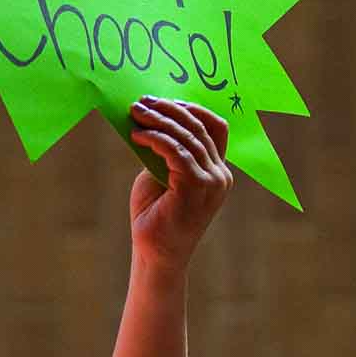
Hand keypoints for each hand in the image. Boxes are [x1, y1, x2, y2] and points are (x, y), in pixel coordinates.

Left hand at [127, 96, 232, 272]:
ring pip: (188, 136)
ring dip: (159, 120)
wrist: (155, 255)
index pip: (215, 127)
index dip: (192, 109)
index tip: (163, 101)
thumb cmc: (155, 218)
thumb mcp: (161, 176)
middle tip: (141, 102)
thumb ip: (165, 152)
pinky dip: (156, 138)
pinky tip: (137, 136)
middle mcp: (220, 175)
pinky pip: (177, 151)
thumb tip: (151, 119)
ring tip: (135, 113)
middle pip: (200, 127)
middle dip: (169, 109)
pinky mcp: (195, 188)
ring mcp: (211, 182)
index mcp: (216, 171)